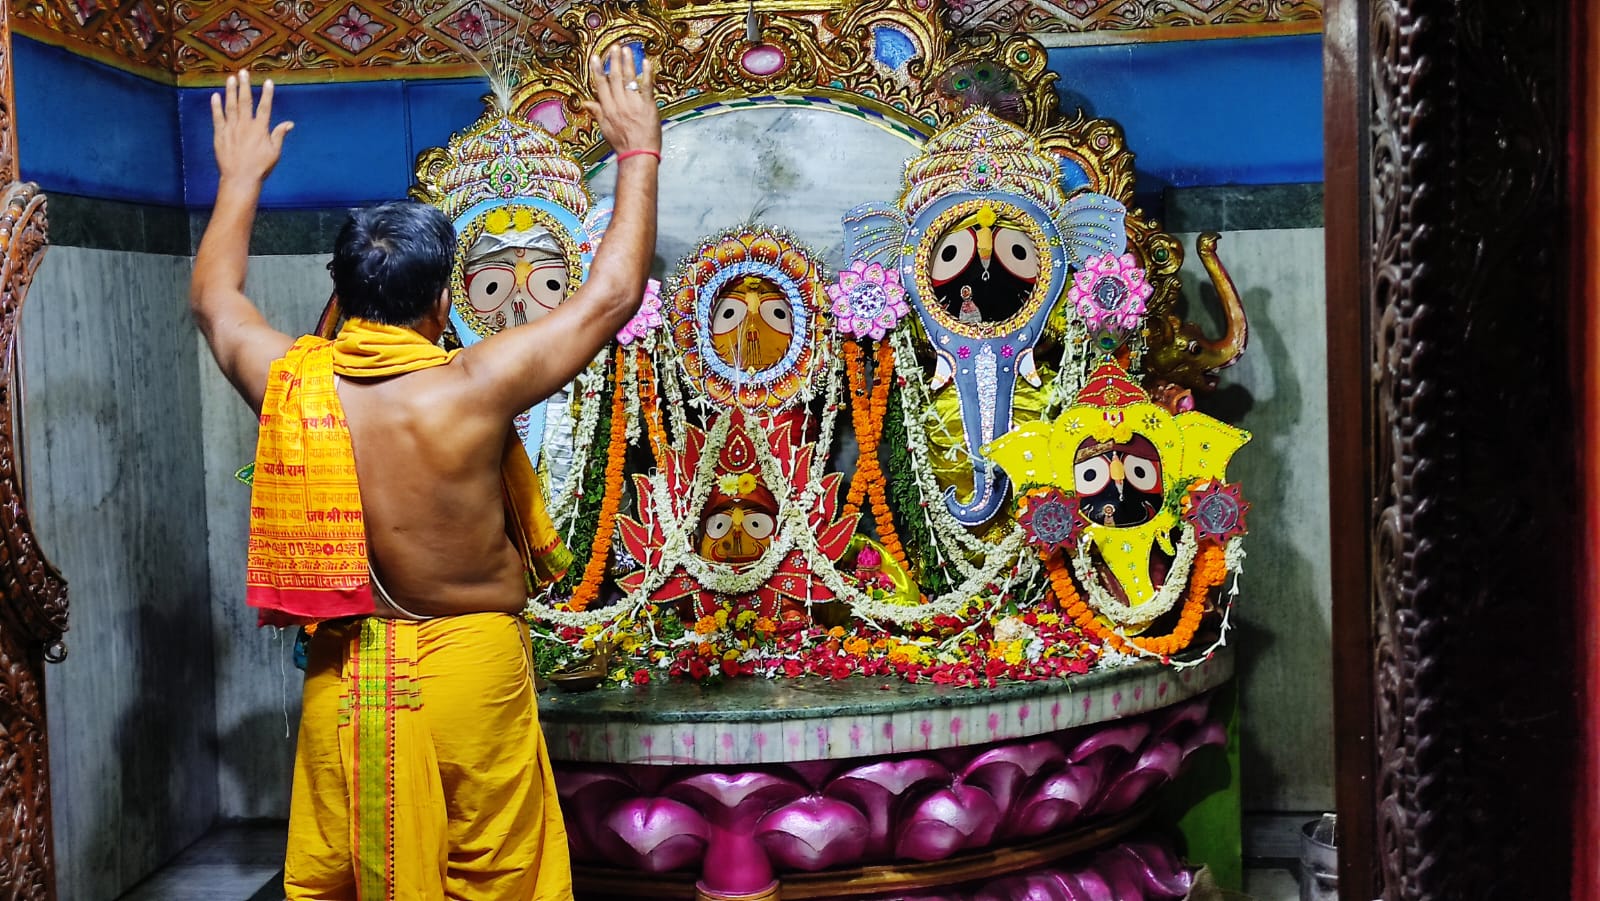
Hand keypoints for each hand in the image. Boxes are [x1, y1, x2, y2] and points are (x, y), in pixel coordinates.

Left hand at [210, 69, 293, 183]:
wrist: (240, 178)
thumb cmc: (260, 167)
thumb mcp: (274, 152)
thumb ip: (279, 135)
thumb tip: (289, 123)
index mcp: (260, 129)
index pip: (265, 107)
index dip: (267, 94)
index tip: (268, 81)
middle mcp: (245, 125)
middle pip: (245, 101)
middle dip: (245, 85)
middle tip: (243, 72)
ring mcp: (231, 129)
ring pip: (231, 106)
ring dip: (231, 91)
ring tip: (231, 78)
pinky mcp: (220, 134)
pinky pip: (217, 117)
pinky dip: (216, 106)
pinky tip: (215, 96)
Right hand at [583, 44, 660, 155]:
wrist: (638, 155)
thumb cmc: (622, 144)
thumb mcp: (605, 129)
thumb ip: (597, 112)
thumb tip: (585, 103)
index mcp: (607, 109)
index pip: (601, 85)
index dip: (598, 70)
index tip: (595, 57)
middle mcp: (619, 104)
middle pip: (615, 78)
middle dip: (614, 61)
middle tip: (614, 47)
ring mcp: (633, 105)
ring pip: (629, 79)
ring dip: (628, 63)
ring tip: (627, 50)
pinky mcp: (648, 106)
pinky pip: (646, 87)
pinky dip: (646, 74)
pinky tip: (646, 62)